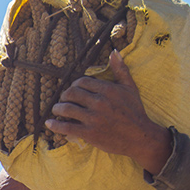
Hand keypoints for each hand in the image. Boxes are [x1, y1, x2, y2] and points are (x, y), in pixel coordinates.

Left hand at [45, 50, 171, 175]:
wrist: (139, 137)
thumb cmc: (135, 112)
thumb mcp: (130, 88)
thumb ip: (120, 69)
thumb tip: (114, 52)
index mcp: (107, 89)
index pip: (82, 82)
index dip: (75, 85)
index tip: (74, 90)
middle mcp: (98, 102)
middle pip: (71, 93)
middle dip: (64, 96)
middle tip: (63, 100)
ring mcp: (93, 118)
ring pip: (67, 109)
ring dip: (58, 108)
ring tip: (56, 110)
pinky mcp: (89, 133)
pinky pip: (67, 127)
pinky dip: (55, 125)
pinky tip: (49, 123)